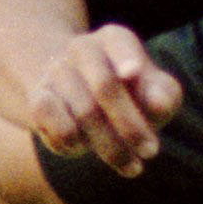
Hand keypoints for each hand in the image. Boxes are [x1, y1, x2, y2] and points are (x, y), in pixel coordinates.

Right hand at [22, 25, 182, 177]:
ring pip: (84, 112)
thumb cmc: (131, 95)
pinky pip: (57, 126)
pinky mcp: (38, 99)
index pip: (125, 57)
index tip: (144, 91)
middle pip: (105, 86)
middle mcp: (82, 48)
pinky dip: (75, 145)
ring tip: (130, 165)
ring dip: (111, 146)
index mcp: (114, 38)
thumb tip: (157, 105)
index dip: (134, 72)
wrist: (78, 93)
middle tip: (150, 152)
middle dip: (131, 125)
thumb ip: (164, 95)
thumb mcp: (155, 91)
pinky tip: (87, 149)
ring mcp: (56, 71)